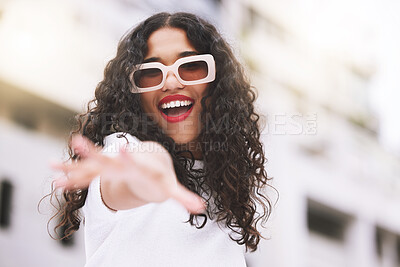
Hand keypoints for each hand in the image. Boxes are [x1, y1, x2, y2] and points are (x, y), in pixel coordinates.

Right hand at [51, 135, 204, 213]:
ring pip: (89, 165)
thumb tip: (201, 207)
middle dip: (93, 153)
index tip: (122, 148)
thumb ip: (183, 197)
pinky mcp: (102, 171)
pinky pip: (84, 174)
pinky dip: (70, 176)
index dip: (128, 156)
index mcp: (139, 166)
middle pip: (106, 159)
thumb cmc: (158, 176)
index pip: (133, 161)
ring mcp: (110, 166)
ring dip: (72, 166)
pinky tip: (54, 177)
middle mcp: (122, 164)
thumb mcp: (170, 187)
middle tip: (77, 142)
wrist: (149, 160)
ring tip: (52, 166)